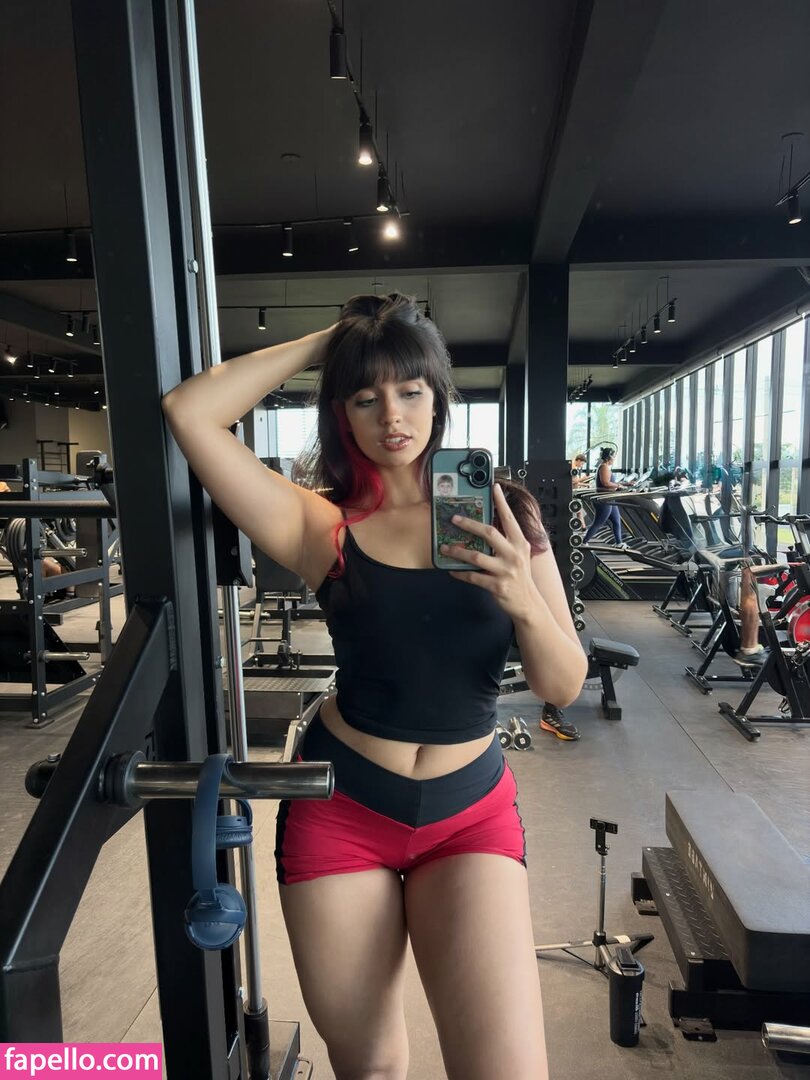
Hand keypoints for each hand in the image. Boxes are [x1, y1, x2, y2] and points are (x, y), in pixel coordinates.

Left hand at [441, 483, 536, 621]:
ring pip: (476, 556)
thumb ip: (506, 541)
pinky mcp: (497, 586)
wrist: (528, 603)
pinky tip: (452, 569)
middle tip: (454, 518)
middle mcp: (514, 554)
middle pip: (489, 533)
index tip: (494, 487)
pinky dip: (460, 572)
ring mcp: (506, 571)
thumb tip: (485, 527)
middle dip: (469, 524)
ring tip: (445, 548)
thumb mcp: (519, 555)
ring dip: (458, 551)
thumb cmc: (520, 576)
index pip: (509, 519)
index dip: (501, 503)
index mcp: (520, 543)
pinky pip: (473, 576)